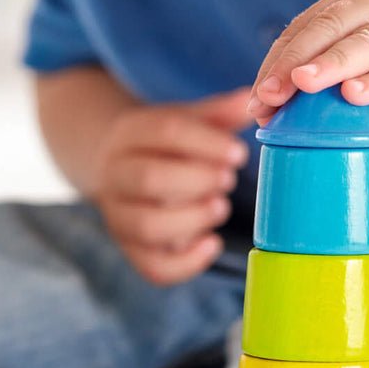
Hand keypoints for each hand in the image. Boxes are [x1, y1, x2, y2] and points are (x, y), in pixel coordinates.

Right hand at [93, 88, 252, 284]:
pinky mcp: (130, 249)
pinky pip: (152, 267)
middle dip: (196, 181)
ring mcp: (119, 216)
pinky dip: (186, 264)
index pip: (164, 131)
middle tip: (228, 180)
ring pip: (147, 226)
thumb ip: (220, 112)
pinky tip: (212, 244)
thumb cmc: (164, 143)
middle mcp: (115, 175)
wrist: (119, 166)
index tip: (238, 152)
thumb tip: (252, 100)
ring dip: (191, 219)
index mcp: (129, 133)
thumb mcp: (187, 119)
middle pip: (149, 179)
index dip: (205, 142)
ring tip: (220, 207)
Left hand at [245, 0, 368, 127]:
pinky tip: (355, 95)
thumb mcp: (361, 69)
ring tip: (303, 84)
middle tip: (270, 92)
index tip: (258, 96)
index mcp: (356, 1)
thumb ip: (325, 84)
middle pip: (332, 28)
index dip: (278, 60)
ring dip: (333, 65)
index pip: (308, 27)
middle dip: (296, 60)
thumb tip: (272, 112)